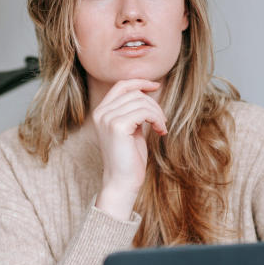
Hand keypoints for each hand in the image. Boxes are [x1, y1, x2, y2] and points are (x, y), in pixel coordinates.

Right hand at [91, 79, 166, 220]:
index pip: (121, 86)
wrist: (122, 182)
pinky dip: (156, 119)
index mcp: (101, 112)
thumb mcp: (132, 129)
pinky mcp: (117, 126)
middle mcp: (101, 113)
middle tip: (162, 121)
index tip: (156, 86)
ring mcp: (107, 118)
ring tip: (161, 127)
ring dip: (157, 113)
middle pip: (134, 93)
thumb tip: (148, 94)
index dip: (140, 82)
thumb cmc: (129, 159)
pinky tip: (160, 131)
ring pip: (141, 100)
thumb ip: (135, 112)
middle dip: (154, 104)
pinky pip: (144, 111)